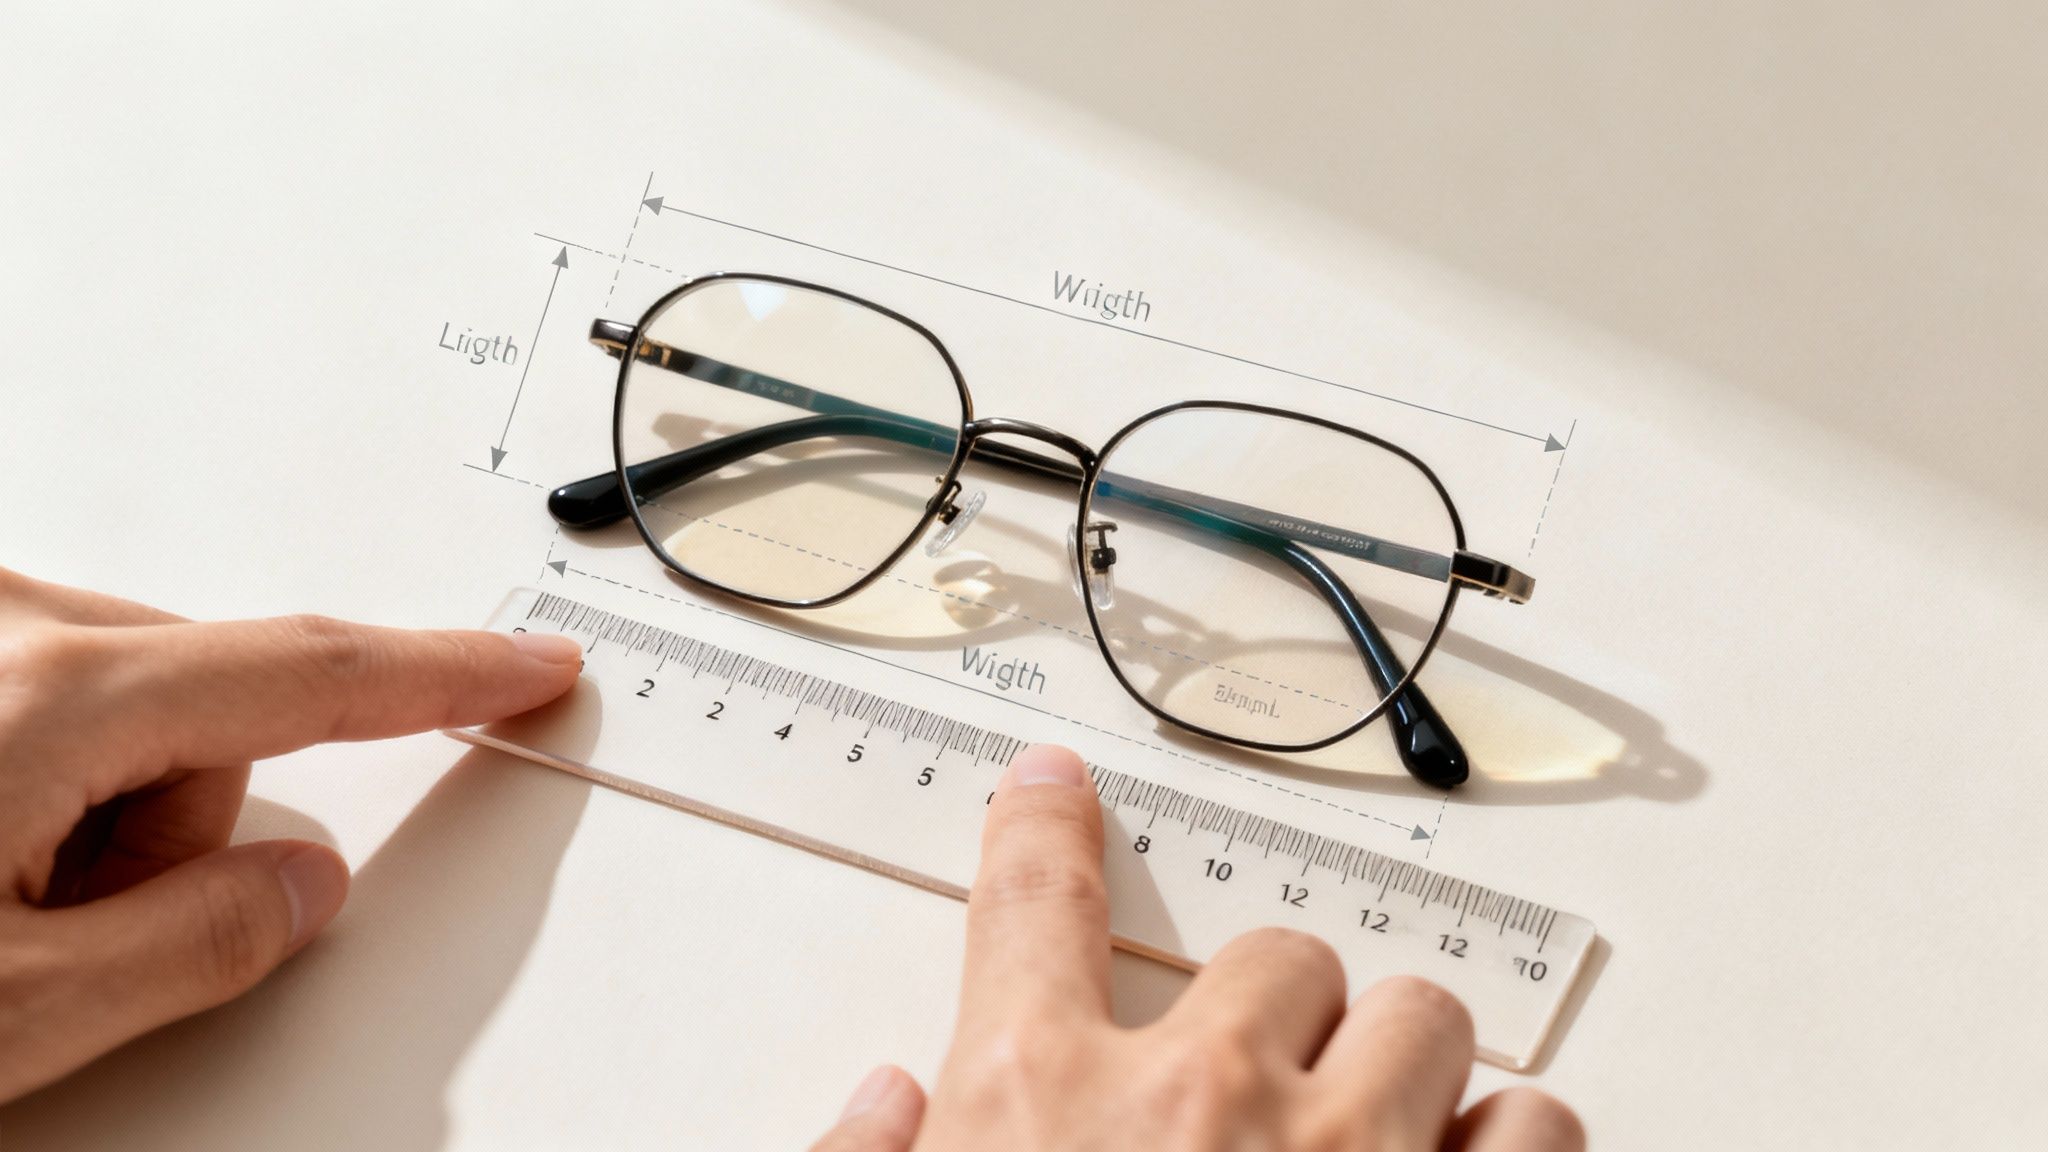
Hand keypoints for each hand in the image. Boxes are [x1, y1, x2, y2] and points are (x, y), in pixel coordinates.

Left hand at [0, 568, 581, 1101]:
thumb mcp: (18, 1009)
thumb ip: (195, 945)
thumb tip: (301, 887)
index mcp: (45, 692)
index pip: (310, 672)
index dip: (442, 676)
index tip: (524, 668)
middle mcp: (3, 627)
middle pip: (208, 709)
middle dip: (181, 824)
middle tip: (75, 927)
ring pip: (129, 706)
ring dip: (102, 808)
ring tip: (0, 902)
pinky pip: (55, 695)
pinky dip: (45, 778)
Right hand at [812, 745, 1582, 1150]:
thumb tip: (883, 1102)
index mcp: (1036, 1101)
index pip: (1028, 899)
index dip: (1038, 828)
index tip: (1051, 794)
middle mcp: (1200, 1102)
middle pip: (1277, 951)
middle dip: (1275, 1007)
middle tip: (1255, 1077)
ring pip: (1421, 1014)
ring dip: (1402, 1063)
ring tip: (1374, 1124)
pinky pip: (1534, 1127)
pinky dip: (1510, 1146)